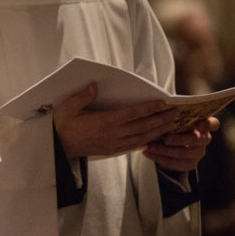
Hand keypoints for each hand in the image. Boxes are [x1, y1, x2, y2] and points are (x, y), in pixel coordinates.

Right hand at [53, 83, 179, 159]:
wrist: (58, 147)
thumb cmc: (63, 125)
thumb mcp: (68, 108)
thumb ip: (82, 96)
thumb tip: (94, 85)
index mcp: (104, 122)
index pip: (132, 114)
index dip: (149, 108)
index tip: (163, 102)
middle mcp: (112, 134)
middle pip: (142, 126)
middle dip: (161, 119)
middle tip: (176, 113)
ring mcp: (113, 143)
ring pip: (141, 137)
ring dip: (158, 130)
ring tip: (172, 124)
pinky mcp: (112, 150)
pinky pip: (134, 145)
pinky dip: (147, 140)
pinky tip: (155, 136)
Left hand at [142, 116, 217, 171]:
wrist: (169, 144)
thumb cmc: (172, 125)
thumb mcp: (174, 118)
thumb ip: (174, 115)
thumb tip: (160, 106)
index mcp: (204, 124)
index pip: (213, 123)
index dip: (208, 124)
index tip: (201, 122)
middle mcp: (204, 139)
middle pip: (196, 140)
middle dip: (179, 140)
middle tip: (165, 139)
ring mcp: (198, 153)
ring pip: (183, 153)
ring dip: (164, 150)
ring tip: (149, 146)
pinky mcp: (189, 164)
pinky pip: (175, 163)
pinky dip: (159, 158)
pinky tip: (148, 153)